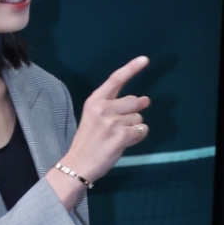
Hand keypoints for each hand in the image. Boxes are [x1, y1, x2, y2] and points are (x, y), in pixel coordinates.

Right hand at [62, 56, 150, 183]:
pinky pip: (141, 131)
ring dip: (134, 128)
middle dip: (135, 112)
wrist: (78, 164)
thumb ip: (115, 107)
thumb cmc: (88, 142)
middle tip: (123, 124)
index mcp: (94, 100)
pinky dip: (137, 137)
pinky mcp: (121, 135)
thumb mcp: (94, 117)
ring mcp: (112, 121)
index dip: (132, 68)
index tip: (145, 59)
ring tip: (118, 137)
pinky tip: (124, 143)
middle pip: (134, 101)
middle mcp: (103, 107)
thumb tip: (144, 100)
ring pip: (139, 118)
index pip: (116, 79)